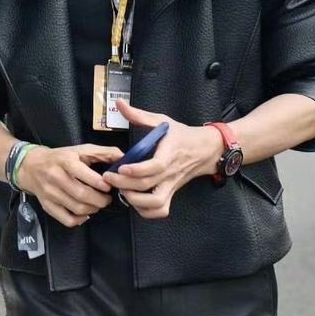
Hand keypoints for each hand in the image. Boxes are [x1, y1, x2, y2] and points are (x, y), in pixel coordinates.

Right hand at [17, 143, 124, 227]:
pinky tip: (85, 212)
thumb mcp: (81, 150)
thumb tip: (123, 157)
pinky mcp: (47, 206)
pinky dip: (80, 220)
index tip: (109, 186)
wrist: (31, 166)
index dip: (100, 183)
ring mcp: (50, 194)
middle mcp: (56, 178)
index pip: (83, 174)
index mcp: (65, 161)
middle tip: (107, 198)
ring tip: (98, 204)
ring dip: (93, 209)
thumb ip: (104, 152)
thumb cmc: (61, 158)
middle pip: (82, 195)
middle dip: (100, 200)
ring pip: (76, 208)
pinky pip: (67, 220)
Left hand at [101, 100, 221, 219]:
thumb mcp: (162, 120)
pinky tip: (134, 201)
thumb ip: (139, 115)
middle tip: (108, 178)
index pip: (155, 166)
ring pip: (156, 204)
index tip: (121, 168)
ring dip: (136, 202)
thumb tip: (119, 104)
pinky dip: (146, 211)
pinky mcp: (172, 193)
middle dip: (124, 185)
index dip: (137, 170)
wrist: (206, 149)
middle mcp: (170, 172)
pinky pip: (161, 210)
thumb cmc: (182, 135)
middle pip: (147, 186)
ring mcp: (171, 185)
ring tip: (122, 191)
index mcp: (169, 153)